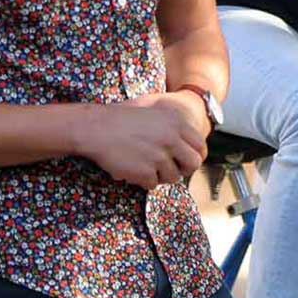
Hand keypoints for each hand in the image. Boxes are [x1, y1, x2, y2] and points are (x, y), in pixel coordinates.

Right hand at [79, 92, 208, 189]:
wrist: (97, 128)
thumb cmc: (123, 119)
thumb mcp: (156, 113)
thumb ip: (175, 128)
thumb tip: (191, 147)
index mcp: (178, 123)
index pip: (200, 146)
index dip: (196, 156)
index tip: (188, 162)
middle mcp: (172, 139)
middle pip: (193, 164)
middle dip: (183, 170)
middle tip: (171, 170)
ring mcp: (159, 157)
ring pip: (172, 177)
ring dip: (160, 175)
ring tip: (144, 166)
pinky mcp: (145, 172)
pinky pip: (152, 184)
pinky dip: (143, 180)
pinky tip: (132, 169)